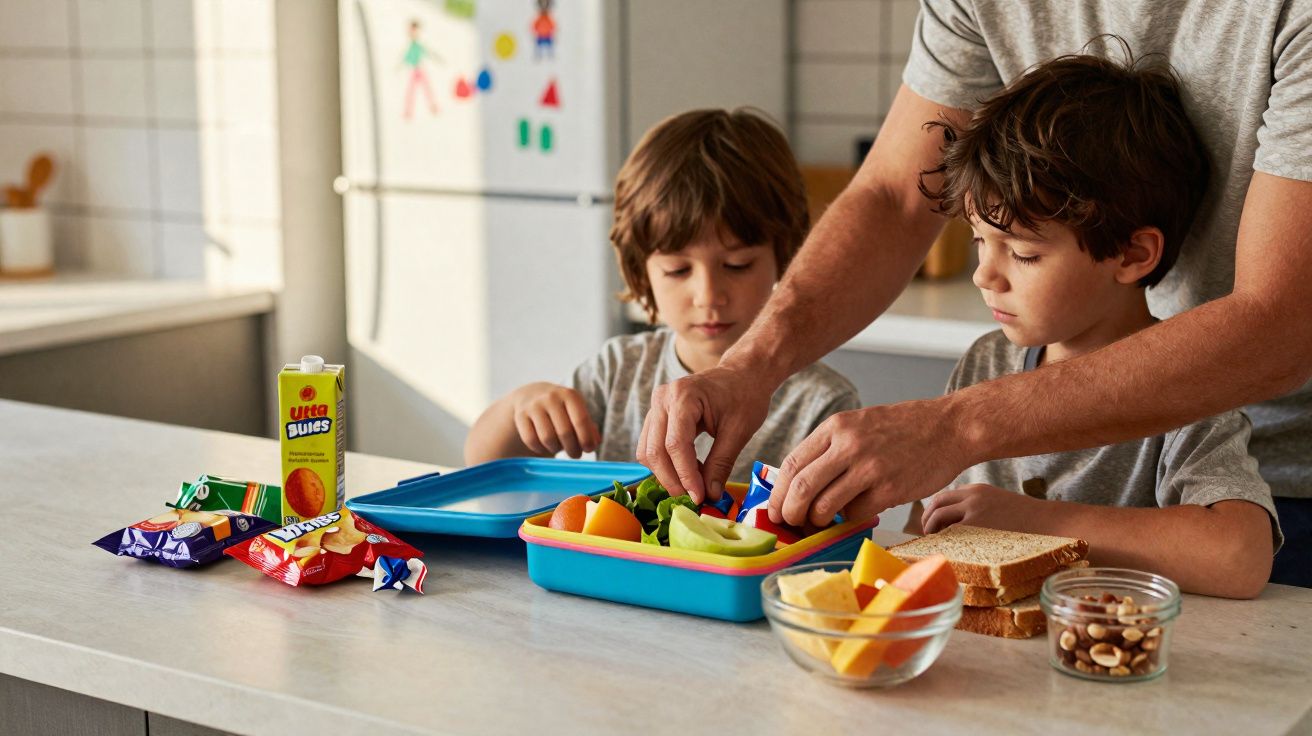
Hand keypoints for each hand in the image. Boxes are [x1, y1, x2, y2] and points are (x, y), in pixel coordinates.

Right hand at [511, 383, 599, 457]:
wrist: (532, 395)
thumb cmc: (562, 409)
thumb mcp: (577, 412)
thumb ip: (589, 428)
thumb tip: (595, 443)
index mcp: (570, 395)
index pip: (581, 420)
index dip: (586, 439)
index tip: (588, 449)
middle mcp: (551, 397)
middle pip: (565, 432)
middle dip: (572, 449)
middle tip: (575, 454)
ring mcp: (534, 405)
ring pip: (547, 438)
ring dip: (556, 449)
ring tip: (559, 448)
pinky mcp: (520, 415)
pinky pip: (531, 440)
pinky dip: (540, 449)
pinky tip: (545, 447)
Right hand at [635, 365, 771, 503]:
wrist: (742, 374)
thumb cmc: (745, 395)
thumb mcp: (739, 431)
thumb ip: (721, 463)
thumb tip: (710, 495)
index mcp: (684, 396)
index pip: (676, 444)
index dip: (686, 475)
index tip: (699, 496)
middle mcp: (662, 398)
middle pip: (655, 451)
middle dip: (673, 480)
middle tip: (694, 498)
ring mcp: (656, 405)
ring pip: (648, 451)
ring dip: (667, 474)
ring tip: (694, 485)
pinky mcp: (657, 415)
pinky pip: (651, 446)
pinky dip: (666, 464)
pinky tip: (689, 471)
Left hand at [767, 398, 973, 526]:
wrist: (950, 427)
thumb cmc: (903, 429)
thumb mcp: (858, 425)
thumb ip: (830, 449)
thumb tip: (798, 483)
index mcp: (836, 427)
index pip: (791, 464)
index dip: (778, 493)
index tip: (775, 509)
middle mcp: (848, 444)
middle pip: (801, 488)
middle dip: (790, 513)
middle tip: (791, 523)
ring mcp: (869, 467)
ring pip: (824, 505)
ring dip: (817, 521)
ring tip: (822, 522)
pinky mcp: (890, 488)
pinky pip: (854, 514)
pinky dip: (848, 520)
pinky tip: (855, 512)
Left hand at [921, 483, 1041, 533]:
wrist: (1047, 522)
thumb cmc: (1025, 519)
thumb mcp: (997, 503)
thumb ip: (976, 507)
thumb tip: (954, 524)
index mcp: (977, 490)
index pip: (945, 496)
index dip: (933, 510)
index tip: (932, 524)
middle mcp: (972, 497)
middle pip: (936, 503)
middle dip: (926, 519)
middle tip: (926, 534)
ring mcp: (974, 511)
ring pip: (939, 517)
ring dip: (930, 529)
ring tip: (934, 542)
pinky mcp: (978, 527)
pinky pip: (950, 533)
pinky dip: (942, 540)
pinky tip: (944, 549)